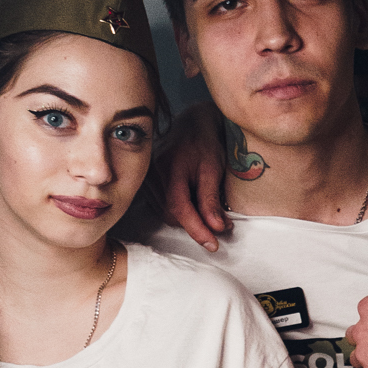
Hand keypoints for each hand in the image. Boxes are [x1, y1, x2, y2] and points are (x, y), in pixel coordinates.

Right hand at [158, 102, 231, 250]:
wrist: (191, 123)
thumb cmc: (205, 142)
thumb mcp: (213, 168)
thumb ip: (211, 199)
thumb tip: (216, 228)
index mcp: (169, 167)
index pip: (180, 208)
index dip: (197, 229)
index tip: (213, 244)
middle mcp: (152, 174)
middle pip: (172, 215)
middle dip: (196, 225)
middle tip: (221, 224)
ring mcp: (146, 178)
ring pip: (166, 214)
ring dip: (188, 219)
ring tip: (209, 210)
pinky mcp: (146, 182)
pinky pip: (161, 207)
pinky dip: (179, 211)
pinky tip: (193, 203)